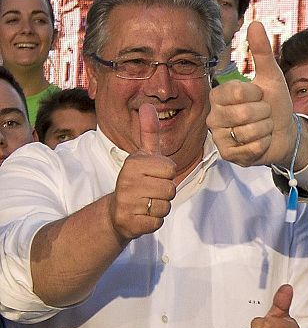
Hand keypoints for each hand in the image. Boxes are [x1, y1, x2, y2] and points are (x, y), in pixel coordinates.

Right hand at [109, 103, 176, 239]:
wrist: (117, 211)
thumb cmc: (137, 181)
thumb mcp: (143, 156)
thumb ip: (149, 132)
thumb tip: (148, 105)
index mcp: (134, 163)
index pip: (170, 169)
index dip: (167, 174)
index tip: (153, 175)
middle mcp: (128, 181)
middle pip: (170, 189)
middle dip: (165, 192)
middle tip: (150, 191)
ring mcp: (127, 202)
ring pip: (165, 206)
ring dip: (160, 207)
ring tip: (146, 203)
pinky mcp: (130, 222)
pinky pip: (157, 222)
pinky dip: (154, 221)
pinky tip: (142, 215)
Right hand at [207, 21, 297, 167]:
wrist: (284, 132)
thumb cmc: (274, 104)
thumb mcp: (271, 77)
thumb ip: (262, 52)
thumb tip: (255, 23)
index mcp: (219, 95)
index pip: (237, 92)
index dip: (257, 95)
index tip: (259, 97)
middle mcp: (214, 116)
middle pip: (244, 114)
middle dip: (264, 114)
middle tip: (263, 115)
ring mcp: (219, 137)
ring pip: (249, 132)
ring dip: (265, 130)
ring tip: (262, 128)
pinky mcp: (228, 155)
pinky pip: (251, 148)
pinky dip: (263, 145)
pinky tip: (261, 143)